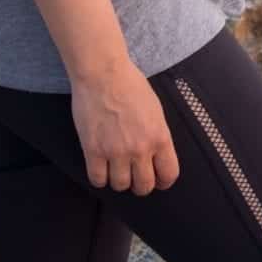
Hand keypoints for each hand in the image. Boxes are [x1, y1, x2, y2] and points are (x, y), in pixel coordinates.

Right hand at [70, 60, 180, 194]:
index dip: (163, 182)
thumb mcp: (156, 111)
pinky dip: (99, 178)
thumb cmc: (131, 86)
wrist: (103, 74)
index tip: (158, 180)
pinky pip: (97, 179)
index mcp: (160, 137)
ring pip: (120, 186)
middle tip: (135, 177)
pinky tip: (100, 167)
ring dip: (119, 180)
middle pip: (144, 186)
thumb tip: (157, 156)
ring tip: (116, 169)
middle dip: (141, 185)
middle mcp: (140, 148)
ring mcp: (116, 151)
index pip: (169, 174)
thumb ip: (158, 135)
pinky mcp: (93, 151)